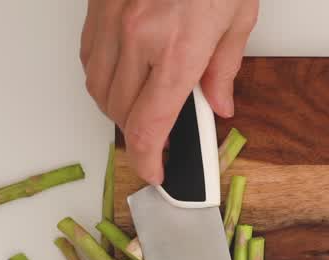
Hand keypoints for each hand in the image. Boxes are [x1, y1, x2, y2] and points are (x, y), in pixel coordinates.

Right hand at [80, 0, 258, 184]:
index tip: (155, 173)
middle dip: (140, 135)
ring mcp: (111, 19)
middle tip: (162, 136)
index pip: (150, 125)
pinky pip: (89, 56)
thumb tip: (220, 104)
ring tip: (144, 105)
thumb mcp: (239, 14)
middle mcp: (137, 35)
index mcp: (178, 47)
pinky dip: (104, 75)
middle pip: (121, 112)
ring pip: (98, 88)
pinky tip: (125, 73)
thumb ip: (226, 66)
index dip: (147, 160)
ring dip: (118, 108)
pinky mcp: (97, 5)